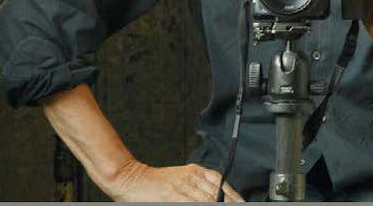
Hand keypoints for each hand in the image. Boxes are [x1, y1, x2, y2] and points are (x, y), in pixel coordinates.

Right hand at [105, 161, 243, 201]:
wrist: (131, 178)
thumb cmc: (155, 182)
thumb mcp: (181, 177)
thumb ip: (199, 185)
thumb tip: (218, 196)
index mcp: (194, 171)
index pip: (221, 182)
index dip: (233, 194)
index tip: (241, 202)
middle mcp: (190, 178)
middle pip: (216, 194)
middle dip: (227, 203)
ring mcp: (182, 188)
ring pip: (206, 200)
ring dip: (216, 205)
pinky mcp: (173, 197)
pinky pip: (192, 204)